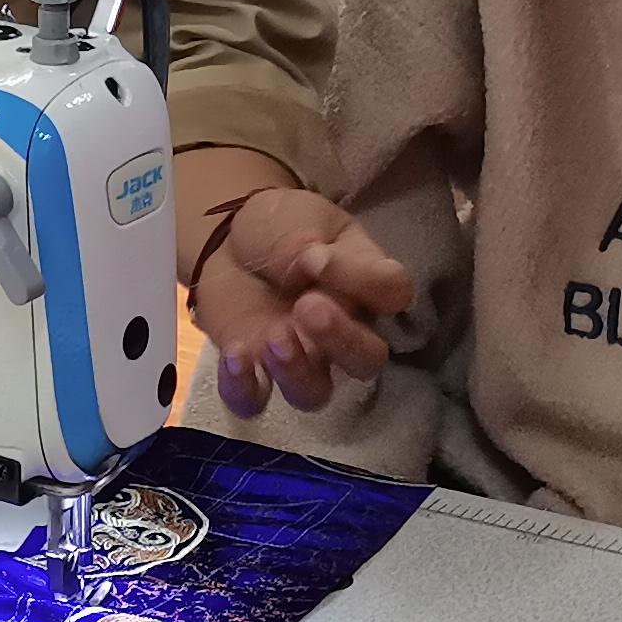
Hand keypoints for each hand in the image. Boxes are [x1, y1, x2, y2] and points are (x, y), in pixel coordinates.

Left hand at [191, 182, 411, 417]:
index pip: (394, 294)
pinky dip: (243, 388)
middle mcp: (341, 332)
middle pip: (366, 361)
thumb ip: (314, 243)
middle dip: (343, 340)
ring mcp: (297, 358)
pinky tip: (235, 356)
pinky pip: (252, 400)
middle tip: (308, 308)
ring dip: (297, 373)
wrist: (227, 240)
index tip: (321, 254)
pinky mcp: (253, 371)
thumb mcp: (303, 220)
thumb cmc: (281, 228)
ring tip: (274, 337)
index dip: (369, 282)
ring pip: (314, 393)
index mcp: (365, 288)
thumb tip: (318, 261)